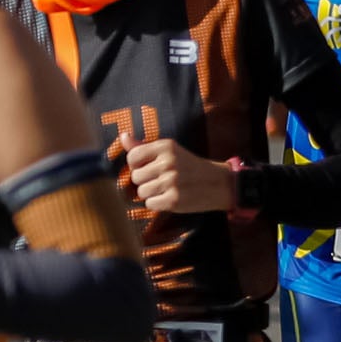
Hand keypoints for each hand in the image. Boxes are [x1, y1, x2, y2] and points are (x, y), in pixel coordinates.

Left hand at [117, 134, 236, 213]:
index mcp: (165, 146)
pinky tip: (170, 198)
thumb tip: (122, 137)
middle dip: (145, 181)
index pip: (132, 157)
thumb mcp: (169, 151)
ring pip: (141, 192)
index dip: (136, 165)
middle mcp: (168, 162)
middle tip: (161, 180)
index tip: (148, 167)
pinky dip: (158, 204)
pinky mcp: (174, 199)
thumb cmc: (188, 166)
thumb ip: (143, 146)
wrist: (218, 183)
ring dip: (151, 194)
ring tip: (166, 189)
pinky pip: (150, 204)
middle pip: (135, 177)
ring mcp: (171, 181)